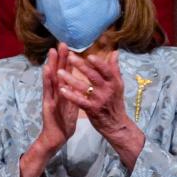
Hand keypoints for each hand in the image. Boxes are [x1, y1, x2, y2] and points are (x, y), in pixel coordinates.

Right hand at [19, 44, 78, 176]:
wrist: (56, 137)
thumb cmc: (63, 122)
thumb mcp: (71, 105)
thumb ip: (73, 93)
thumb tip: (78, 83)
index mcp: (61, 92)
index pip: (64, 74)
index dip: (66, 60)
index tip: (68, 47)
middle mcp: (54, 92)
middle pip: (57, 72)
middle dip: (59, 58)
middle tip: (60, 43)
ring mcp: (50, 97)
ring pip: (51, 79)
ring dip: (52, 64)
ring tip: (52, 52)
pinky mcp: (49, 104)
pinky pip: (49, 91)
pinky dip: (48, 79)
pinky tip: (48, 70)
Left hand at [57, 51, 144, 165]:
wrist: (116, 124)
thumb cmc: (115, 102)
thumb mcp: (118, 85)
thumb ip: (114, 69)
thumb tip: (114, 52)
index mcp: (113, 82)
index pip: (106, 70)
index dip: (98, 63)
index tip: (88, 55)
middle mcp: (107, 90)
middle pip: (93, 76)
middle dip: (81, 66)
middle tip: (69, 57)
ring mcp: (99, 100)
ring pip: (84, 87)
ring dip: (71, 79)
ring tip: (59, 72)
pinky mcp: (91, 109)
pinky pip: (79, 101)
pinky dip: (70, 95)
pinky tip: (61, 89)